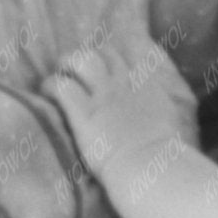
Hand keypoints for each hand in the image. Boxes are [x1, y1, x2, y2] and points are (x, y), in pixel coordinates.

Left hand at [43, 34, 199, 177]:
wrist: (149, 165)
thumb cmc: (163, 156)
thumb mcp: (170, 126)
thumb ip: (163, 114)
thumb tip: (165, 119)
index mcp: (146, 87)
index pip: (124, 60)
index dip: (107, 62)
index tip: (98, 72)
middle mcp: (124, 85)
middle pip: (102, 52)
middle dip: (85, 57)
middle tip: (73, 72)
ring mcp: (103, 96)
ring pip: (79, 59)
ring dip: (66, 64)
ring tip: (57, 76)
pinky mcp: (83, 111)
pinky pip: (60, 85)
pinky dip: (50, 86)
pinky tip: (47, 94)